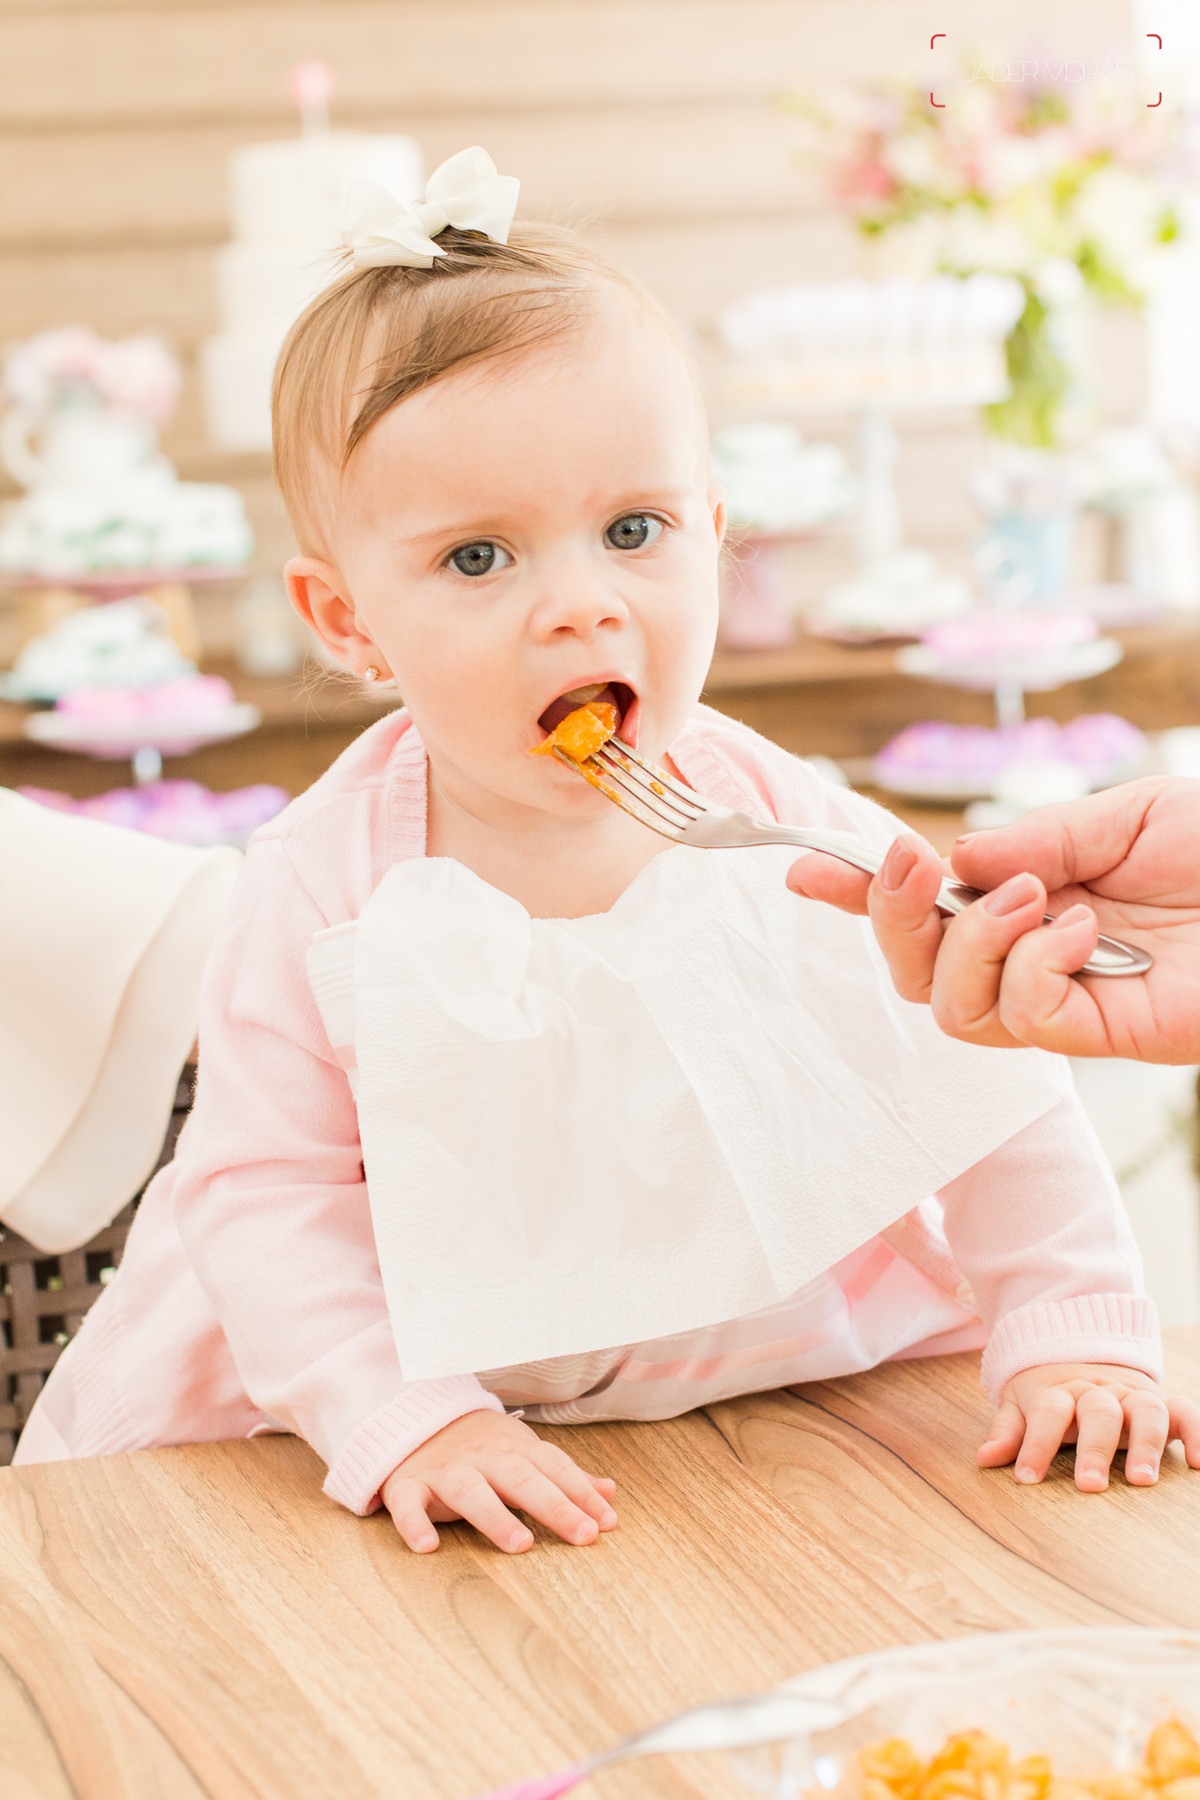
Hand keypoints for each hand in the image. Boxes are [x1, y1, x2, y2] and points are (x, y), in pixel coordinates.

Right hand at [380, 1408, 617, 1553]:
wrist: (415, 1419)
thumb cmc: (482, 1448)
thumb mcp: (524, 1454)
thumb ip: (564, 1478)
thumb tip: (610, 1493)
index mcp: (515, 1450)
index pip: (554, 1468)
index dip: (582, 1493)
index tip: (608, 1522)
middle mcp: (484, 1458)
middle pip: (521, 1478)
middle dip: (554, 1506)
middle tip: (584, 1535)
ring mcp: (445, 1471)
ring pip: (470, 1490)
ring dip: (495, 1516)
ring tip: (520, 1544)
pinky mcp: (408, 1485)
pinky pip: (408, 1503)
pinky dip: (414, 1522)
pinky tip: (427, 1545)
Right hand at [787, 778, 1199, 1059]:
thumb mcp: (1121, 815)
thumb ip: (1034, 841)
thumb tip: (952, 866)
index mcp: (1028, 895)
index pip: (927, 905)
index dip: (861, 893)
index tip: (805, 869)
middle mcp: (1030, 953)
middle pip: (914, 969)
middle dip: (890, 918)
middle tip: (911, 866)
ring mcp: (1061, 1000)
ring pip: (951, 1006)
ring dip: (971, 944)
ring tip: (1040, 900)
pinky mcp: (1099, 1036)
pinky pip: (1022, 1021)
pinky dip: (1032, 970)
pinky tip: (1081, 932)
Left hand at [978, 1362, 1199, 1490]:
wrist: (1081, 1350)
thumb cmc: (1050, 1394)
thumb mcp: (1021, 1404)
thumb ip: (1008, 1431)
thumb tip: (984, 1458)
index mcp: (1060, 1390)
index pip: (1046, 1413)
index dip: (1035, 1445)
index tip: (1025, 1479)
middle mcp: (1098, 1390)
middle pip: (1097, 1412)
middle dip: (1094, 1449)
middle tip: (1089, 1486)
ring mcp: (1132, 1395)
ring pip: (1144, 1410)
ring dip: (1145, 1444)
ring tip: (1142, 1481)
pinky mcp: (1162, 1401)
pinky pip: (1186, 1412)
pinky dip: (1197, 1432)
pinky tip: (1199, 1462)